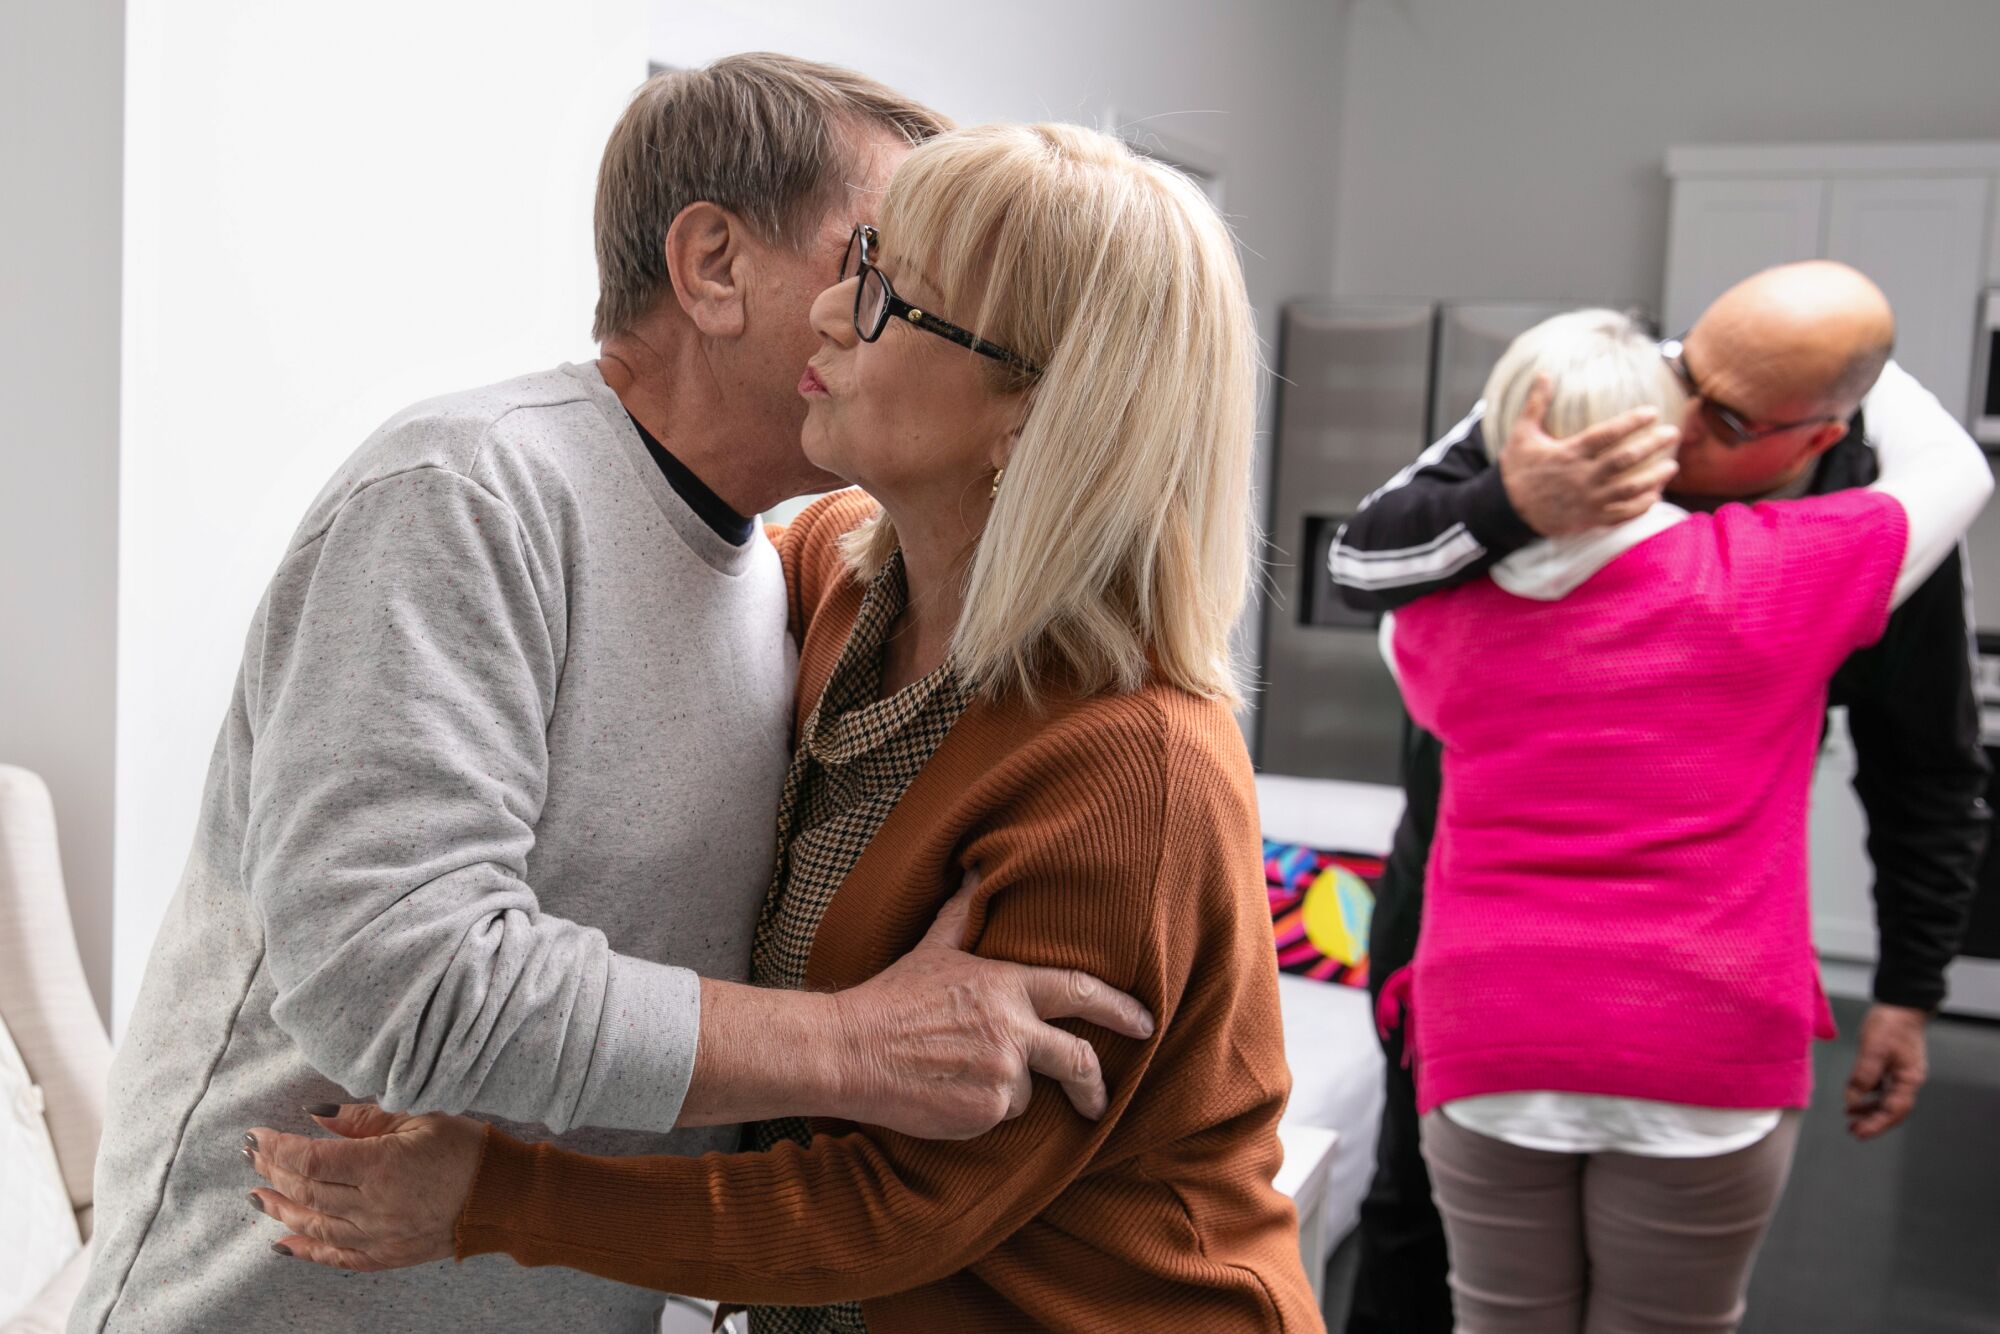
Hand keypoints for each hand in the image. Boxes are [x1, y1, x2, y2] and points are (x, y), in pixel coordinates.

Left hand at [245, 1103, 488, 1270]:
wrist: (503, 1195)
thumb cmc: (466, 1149)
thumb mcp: (420, 1118)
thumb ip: (365, 1119)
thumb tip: (316, 1116)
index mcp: (382, 1165)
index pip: (311, 1159)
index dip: (277, 1149)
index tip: (257, 1136)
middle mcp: (373, 1206)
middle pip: (307, 1192)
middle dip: (273, 1173)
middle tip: (252, 1157)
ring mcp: (378, 1236)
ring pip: (314, 1226)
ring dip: (281, 1210)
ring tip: (258, 1196)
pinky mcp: (387, 1255)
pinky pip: (337, 1257)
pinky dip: (307, 1251)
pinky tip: (284, 1242)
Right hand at [829, 872, 1155, 1139]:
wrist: (851, 1049)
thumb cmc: (891, 998)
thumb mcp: (933, 949)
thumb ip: (963, 914)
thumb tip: (975, 868)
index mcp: (1006, 986)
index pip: (1078, 991)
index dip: (1119, 1008)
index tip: (1145, 1024)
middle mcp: (1012, 1029)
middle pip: (1078, 1059)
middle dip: (1096, 1083)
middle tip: (1100, 1098)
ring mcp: (1001, 1072)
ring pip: (1028, 1093)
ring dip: (1006, 1090)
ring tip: (961, 1076)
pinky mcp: (985, 1110)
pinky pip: (999, 1115)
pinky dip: (982, 1110)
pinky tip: (950, 1094)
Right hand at [1497, 373, 1680, 535]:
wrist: (1507, 511)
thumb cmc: (1517, 470)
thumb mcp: (1521, 434)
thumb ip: (1536, 404)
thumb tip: (1544, 373)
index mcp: (1568, 454)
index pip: (1606, 435)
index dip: (1631, 423)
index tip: (1652, 412)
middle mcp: (1582, 477)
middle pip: (1625, 460)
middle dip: (1652, 446)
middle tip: (1672, 433)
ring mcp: (1589, 501)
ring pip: (1630, 489)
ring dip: (1654, 478)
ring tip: (1672, 466)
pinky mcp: (1591, 519)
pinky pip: (1623, 514)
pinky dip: (1642, 505)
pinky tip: (1655, 494)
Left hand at [1845, 1003, 1928, 1139]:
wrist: (1901, 1003)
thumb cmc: (1890, 1024)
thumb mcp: (1873, 1049)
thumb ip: (1863, 1076)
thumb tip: (1852, 1099)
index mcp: (1908, 1079)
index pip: (1893, 1111)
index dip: (1876, 1125)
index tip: (1859, 1133)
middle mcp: (1908, 1080)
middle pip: (1893, 1110)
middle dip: (1873, 1122)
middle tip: (1853, 1131)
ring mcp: (1902, 1073)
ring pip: (1887, 1100)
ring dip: (1870, 1110)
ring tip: (1850, 1116)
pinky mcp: (1894, 1065)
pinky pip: (1883, 1088)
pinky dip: (1870, 1095)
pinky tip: (1856, 1096)